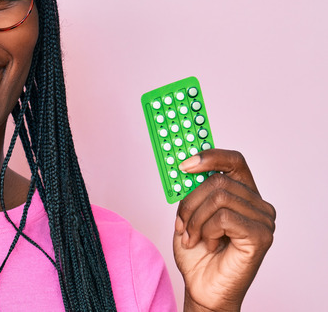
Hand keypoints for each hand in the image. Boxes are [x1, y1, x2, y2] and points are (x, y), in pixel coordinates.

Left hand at [173, 149, 275, 311]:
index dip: (210, 156)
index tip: (184, 163)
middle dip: (190, 202)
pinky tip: (210, 245)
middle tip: (181, 223)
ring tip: (193, 237)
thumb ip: (192, 190)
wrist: (204, 288)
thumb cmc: (198, 253)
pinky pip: (224, 217)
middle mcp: (258, 204)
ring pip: (219, 197)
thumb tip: (185, 166)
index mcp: (243, 194)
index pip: (234, 161)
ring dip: (195, 219)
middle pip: (218, 180)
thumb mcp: (189, 214)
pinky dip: (207, 231)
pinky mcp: (261, 235)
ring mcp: (263, 219)